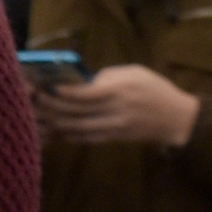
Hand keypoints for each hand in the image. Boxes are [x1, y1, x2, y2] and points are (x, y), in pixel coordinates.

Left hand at [40, 63, 201, 147]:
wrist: (175, 117)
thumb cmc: (155, 89)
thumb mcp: (135, 73)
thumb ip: (109, 76)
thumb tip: (83, 82)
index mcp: (120, 90)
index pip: (85, 93)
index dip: (64, 92)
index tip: (48, 88)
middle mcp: (115, 109)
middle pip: (76, 111)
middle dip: (53, 107)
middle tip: (36, 101)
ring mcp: (114, 126)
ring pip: (77, 127)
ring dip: (56, 123)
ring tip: (41, 116)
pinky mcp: (114, 138)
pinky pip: (86, 138)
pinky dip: (69, 134)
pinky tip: (57, 129)